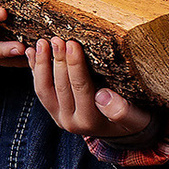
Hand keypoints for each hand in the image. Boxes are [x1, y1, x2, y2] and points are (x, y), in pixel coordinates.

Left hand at [28, 36, 158, 140]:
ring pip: (44, 89)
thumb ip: (122, 110)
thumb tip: (103, 96)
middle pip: (60, 87)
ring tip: (42, 42)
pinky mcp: (53, 111)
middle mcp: (71, 122)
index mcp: (91, 121)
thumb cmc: (135, 120)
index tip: (72, 44)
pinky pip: (41, 90)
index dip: (75, 65)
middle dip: (58, 60)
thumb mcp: (136, 118)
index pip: (80, 88)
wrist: (125, 131)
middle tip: (57, 38)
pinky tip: (32, 52)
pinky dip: (35, 70)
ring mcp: (59, 117)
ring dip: (42, 64)